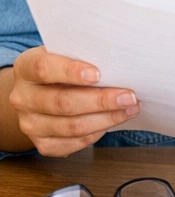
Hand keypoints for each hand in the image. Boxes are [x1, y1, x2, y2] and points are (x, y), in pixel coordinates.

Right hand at [7, 46, 140, 156]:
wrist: (41, 91)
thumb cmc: (63, 67)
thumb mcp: (67, 53)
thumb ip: (84, 55)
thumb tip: (119, 61)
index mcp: (26, 67)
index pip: (44, 69)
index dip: (71, 71)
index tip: (98, 74)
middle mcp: (22, 97)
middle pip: (62, 103)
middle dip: (101, 101)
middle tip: (128, 96)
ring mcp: (30, 123)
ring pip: (71, 126)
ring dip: (106, 118)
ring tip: (130, 108)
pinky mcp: (42, 144)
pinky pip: (73, 143)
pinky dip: (98, 132)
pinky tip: (114, 121)